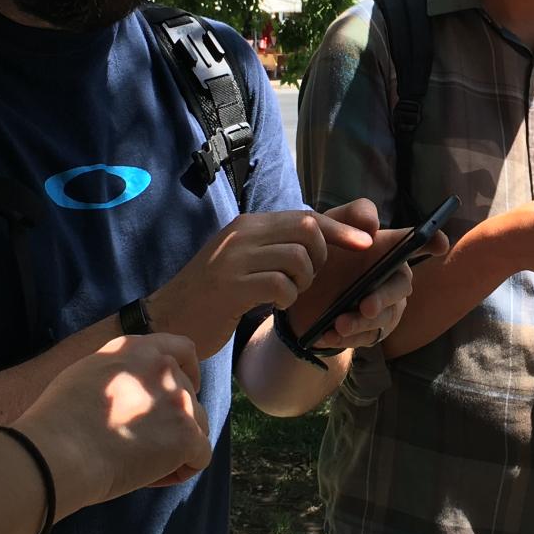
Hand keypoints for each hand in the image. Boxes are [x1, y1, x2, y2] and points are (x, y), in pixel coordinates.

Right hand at [12, 333, 214, 514]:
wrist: (58, 451)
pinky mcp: (187, 433)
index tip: (175, 397)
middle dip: (170, 422)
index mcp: (137, 349)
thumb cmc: (57, 423)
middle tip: (136, 446)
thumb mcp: (86, 375)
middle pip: (189, 396)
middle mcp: (163, 367)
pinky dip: (181, 470)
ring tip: (139, 465)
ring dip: (177, 446)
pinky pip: (200, 456)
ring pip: (197, 426)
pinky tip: (149, 478)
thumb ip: (121, 375)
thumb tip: (133, 394)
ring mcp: (179, 399)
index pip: (182, 349)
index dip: (188, 373)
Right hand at [151, 209, 373, 347]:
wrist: (167, 318)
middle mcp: (242, 234)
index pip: (304, 215)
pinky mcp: (232, 286)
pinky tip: (272, 306)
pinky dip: (286, 299)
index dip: (340, 229)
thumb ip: (275, 247)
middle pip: (307, 228)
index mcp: (248, 225)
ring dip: (303, 282)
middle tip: (304, 279)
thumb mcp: (243, 261)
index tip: (365, 243)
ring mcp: (235, 258)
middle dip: (320, 257)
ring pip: (298, 258)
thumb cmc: (212, 296)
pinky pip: (281, 285)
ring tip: (284, 294)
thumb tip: (319, 240)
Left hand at [308, 200, 450, 350]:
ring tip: (338, 325)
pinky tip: (326, 335)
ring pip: (385, 317)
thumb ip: (354, 214)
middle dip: (385, 297)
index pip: (418, 243)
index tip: (440, 244)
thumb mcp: (330, 224)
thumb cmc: (323, 251)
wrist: (298, 288)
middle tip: (366, 306)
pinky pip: (365, 337)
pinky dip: (346, 338)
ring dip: (362, 323)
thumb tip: (373, 226)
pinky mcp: (370, 330)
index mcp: (388, 250)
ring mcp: (383, 306)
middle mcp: (391, 278)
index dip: (433, 242)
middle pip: (401, 287)